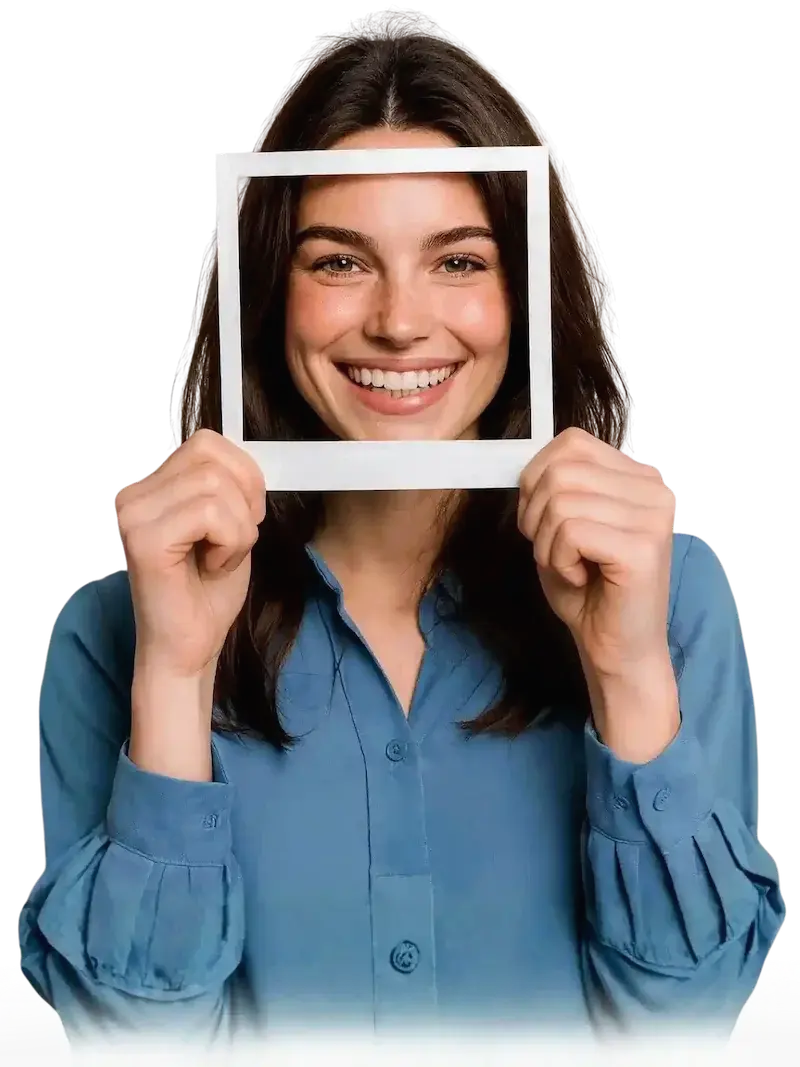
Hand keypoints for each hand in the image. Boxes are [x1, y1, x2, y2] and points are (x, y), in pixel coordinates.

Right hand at [114, 429, 265, 680]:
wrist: (190, 648)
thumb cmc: (208, 591)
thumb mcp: (229, 524)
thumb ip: (230, 486)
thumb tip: (256, 456)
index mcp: (151, 487)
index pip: (207, 442)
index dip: (243, 474)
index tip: (245, 516)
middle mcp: (133, 496)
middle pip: (212, 456)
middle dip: (245, 498)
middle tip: (234, 540)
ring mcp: (133, 516)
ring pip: (217, 485)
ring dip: (238, 528)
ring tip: (219, 558)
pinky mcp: (144, 541)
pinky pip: (212, 514)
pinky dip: (231, 544)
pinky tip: (212, 568)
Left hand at [517, 427, 677, 682]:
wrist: (616, 648)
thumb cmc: (589, 589)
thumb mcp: (562, 525)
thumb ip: (553, 488)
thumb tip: (521, 460)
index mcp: (638, 476)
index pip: (571, 442)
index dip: (537, 478)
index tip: (542, 518)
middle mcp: (654, 489)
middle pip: (560, 470)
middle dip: (536, 514)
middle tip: (553, 549)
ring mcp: (652, 517)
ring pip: (560, 502)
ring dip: (547, 543)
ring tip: (570, 567)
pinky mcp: (642, 548)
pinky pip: (570, 532)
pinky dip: (559, 561)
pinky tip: (581, 579)